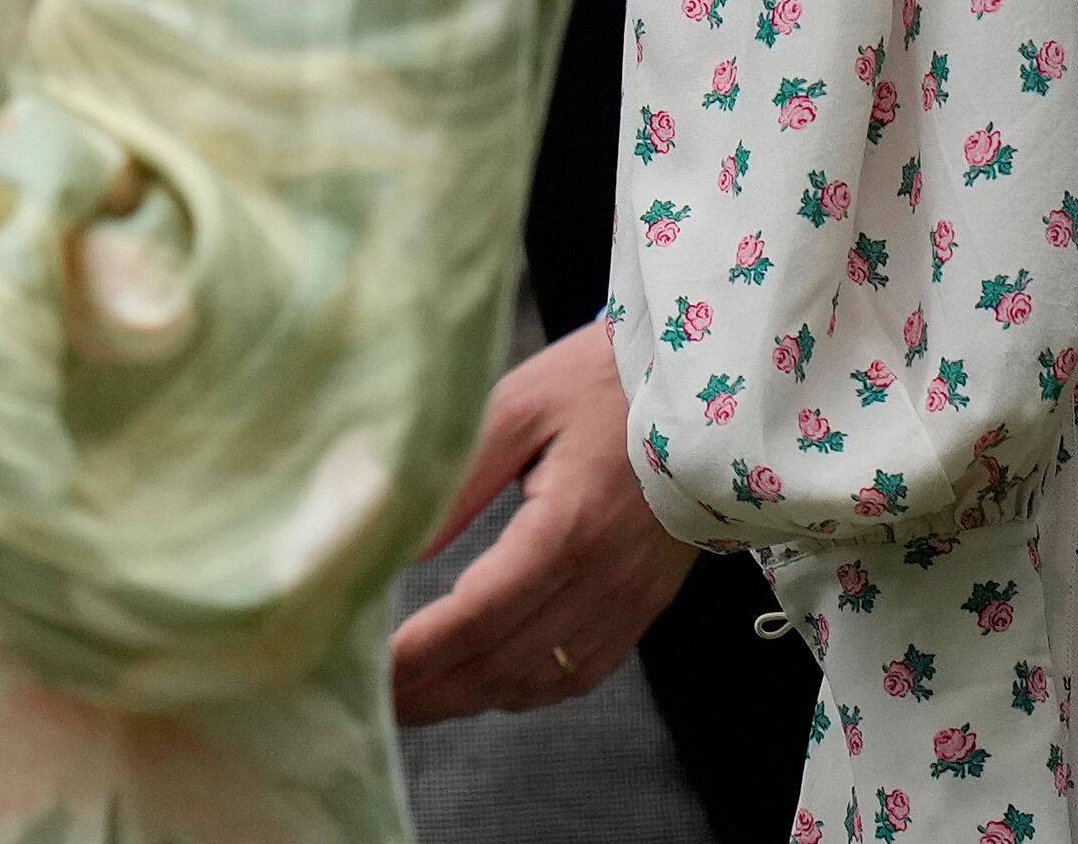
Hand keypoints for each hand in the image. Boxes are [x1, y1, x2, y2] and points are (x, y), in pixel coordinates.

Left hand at [389, 324, 700, 723]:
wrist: (714, 378)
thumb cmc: (607, 379)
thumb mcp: (520, 406)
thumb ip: (456, 482)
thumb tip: (394, 549)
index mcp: (570, 525)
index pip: (476, 616)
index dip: (415, 655)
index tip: (362, 669)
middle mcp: (605, 576)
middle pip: (500, 663)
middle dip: (427, 689)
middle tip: (370, 699)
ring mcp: (632, 597)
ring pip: (538, 680)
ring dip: (469, 698)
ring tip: (412, 699)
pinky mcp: (647, 602)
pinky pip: (579, 673)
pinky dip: (524, 691)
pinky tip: (483, 683)